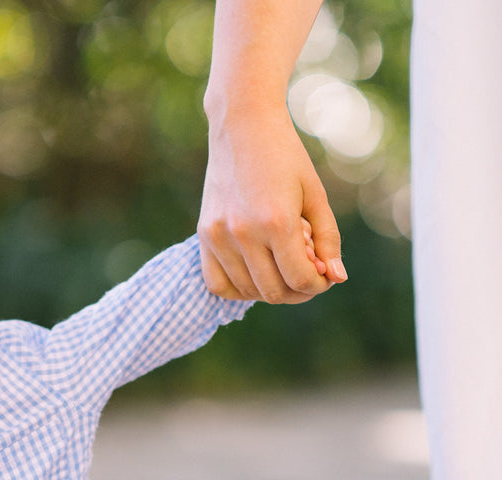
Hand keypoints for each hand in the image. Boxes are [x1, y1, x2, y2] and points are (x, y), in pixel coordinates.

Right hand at [198, 106, 345, 302]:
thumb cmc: (286, 157)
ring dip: (270, 288)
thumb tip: (337, 277)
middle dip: (297, 291)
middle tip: (306, 273)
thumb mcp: (315, 195)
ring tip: (281, 263)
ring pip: (247, 292)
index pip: (300, 279)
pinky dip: (239, 289)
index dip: (317, 286)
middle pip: (274, 292)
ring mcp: (219, 237)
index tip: (324, 276)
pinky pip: (218, 285)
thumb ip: (328, 239)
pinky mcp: (204, 236)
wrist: (243, 126)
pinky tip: (255, 274)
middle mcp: (244, 233)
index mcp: (277, 221)